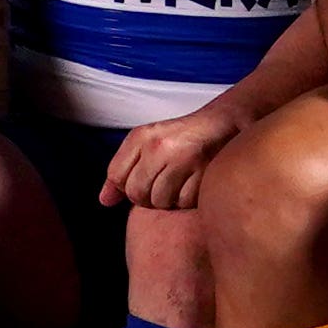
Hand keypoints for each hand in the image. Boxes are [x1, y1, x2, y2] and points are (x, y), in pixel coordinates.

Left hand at [103, 104, 240, 213]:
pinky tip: (194, 185)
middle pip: (136, 193)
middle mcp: (159, 146)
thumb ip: (122, 171)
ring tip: (180, 183)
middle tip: (164, 185)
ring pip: (160, 201)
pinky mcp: (204, 172)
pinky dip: (188, 200)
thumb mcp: (147, 145)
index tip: (143, 180)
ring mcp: (182, 159)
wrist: (223, 125)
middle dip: (148, 197)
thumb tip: (104, 201)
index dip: (127, 186)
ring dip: (169, 200)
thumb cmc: (182, 138)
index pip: (116, 175)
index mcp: (141, 136)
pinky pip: (184, 202)